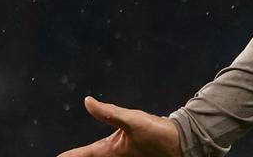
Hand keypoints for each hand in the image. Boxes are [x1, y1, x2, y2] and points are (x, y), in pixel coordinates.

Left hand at [58, 96, 181, 156]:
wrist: (181, 140)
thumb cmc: (156, 132)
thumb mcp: (132, 120)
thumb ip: (109, 112)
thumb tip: (87, 101)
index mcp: (111, 150)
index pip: (86, 153)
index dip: (71, 155)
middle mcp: (117, 155)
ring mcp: (126, 155)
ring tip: (85, 155)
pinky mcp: (135, 153)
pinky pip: (115, 156)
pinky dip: (105, 154)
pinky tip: (108, 152)